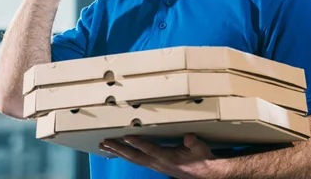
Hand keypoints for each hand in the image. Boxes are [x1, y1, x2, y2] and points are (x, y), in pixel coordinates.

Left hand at [100, 134, 217, 178]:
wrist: (204, 174)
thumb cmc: (201, 159)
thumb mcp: (200, 148)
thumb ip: (193, 142)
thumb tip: (188, 137)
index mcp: (168, 158)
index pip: (150, 149)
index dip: (138, 143)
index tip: (126, 136)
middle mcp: (159, 163)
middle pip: (135, 156)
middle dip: (119, 149)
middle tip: (105, 142)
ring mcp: (156, 166)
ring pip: (133, 160)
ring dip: (118, 153)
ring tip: (105, 146)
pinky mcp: (155, 166)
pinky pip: (137, 160)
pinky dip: (126, 156)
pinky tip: (119, 152)